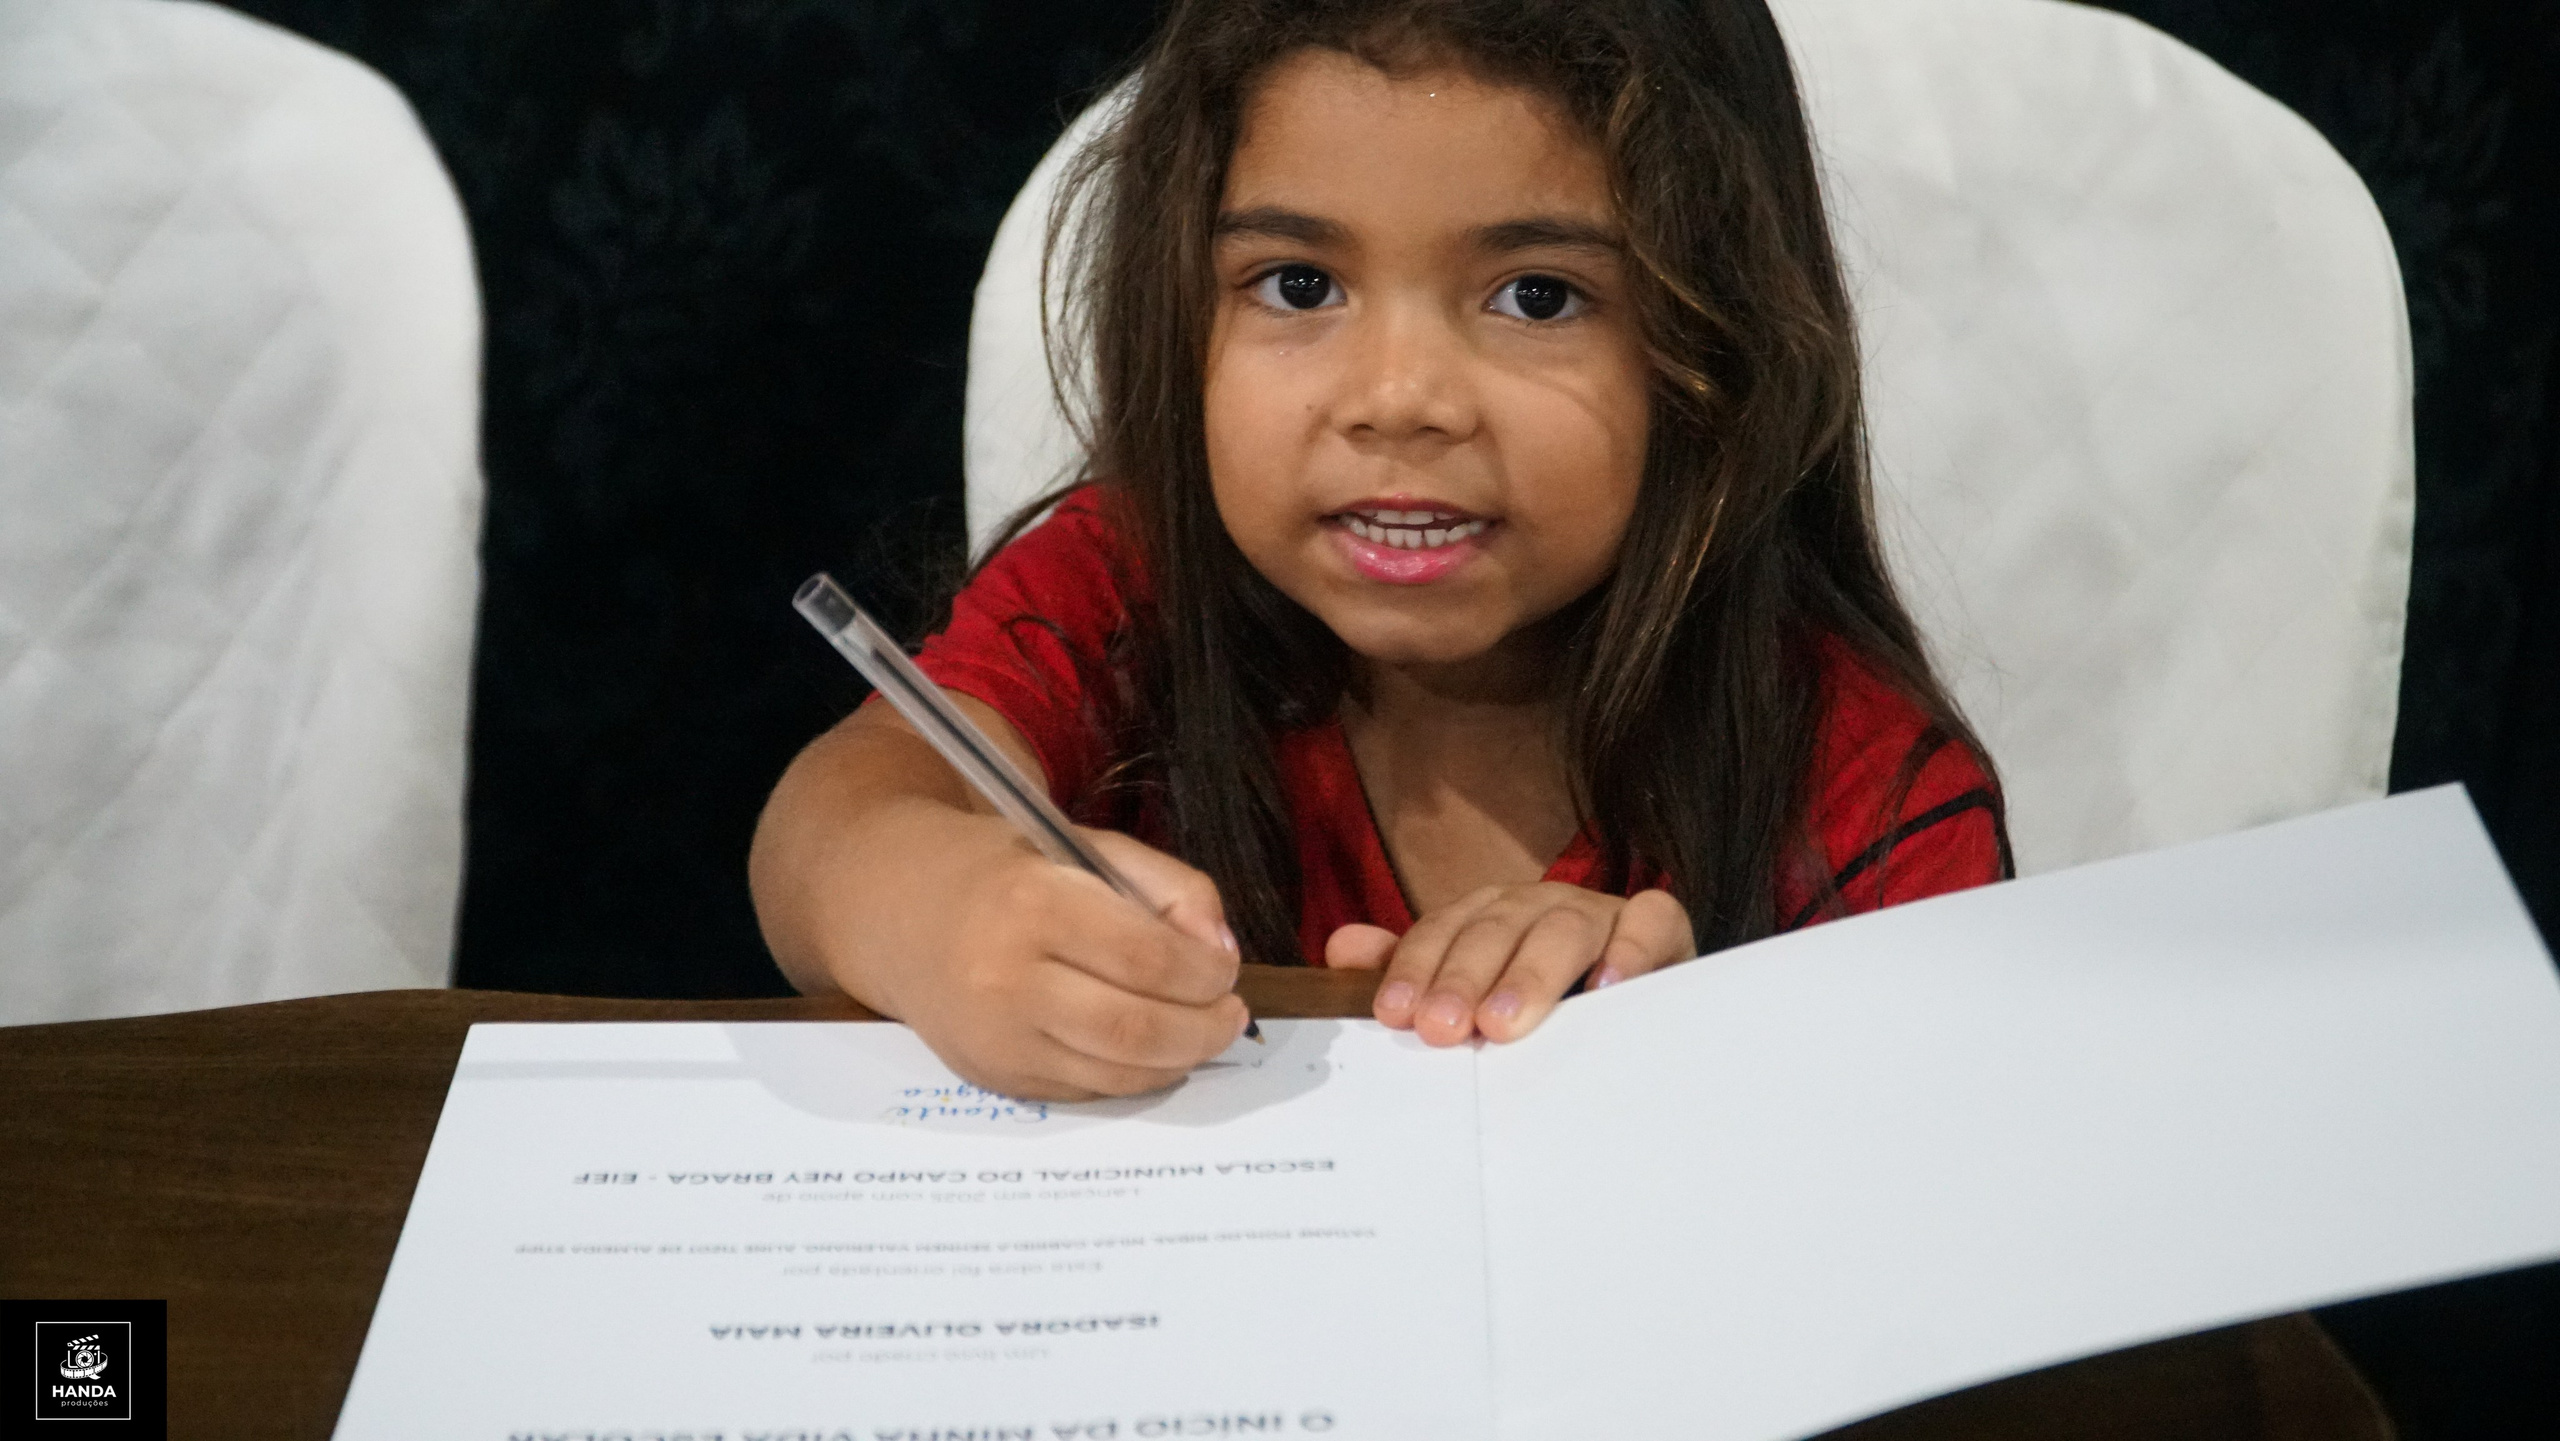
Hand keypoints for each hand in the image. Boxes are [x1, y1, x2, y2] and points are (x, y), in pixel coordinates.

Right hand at [881, 815, 1251, 1100]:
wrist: (897, 911)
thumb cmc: (1006, 872)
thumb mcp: (1088, 847)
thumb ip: (1171, 888)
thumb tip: (1222, 954)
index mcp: (1033, 903)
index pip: (1147, 958)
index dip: (1206, 974)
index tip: (1226, 971)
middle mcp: (1006, 978)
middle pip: (1136, 1028)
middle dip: (1204, 1029)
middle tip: (1231, 1016)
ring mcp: (996, 1038)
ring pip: (1116, 1073)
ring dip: (1178, 1060)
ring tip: (1200, 1033)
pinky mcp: (993, 1078)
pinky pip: (1086, 1090)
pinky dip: (1132, 1075)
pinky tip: (1147, 1047)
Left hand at [1326, 884, 1692, 1045]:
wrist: (1638, 1018)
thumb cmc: (1546, 1011)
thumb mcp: (1473, 998)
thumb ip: (1410, 972)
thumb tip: (1342, 948)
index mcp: (1491, 915)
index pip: (1444, 930)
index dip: (1417, 967)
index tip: (1396, 1012)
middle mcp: (1541, 905)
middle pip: (1497, 927)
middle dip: (1465, 977)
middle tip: (1444, 1028)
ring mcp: (1602, 911)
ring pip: (1564, 926)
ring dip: (1531, 974)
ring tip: (1505, 1022)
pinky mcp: (1661, 926)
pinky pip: (1650, 922)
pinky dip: (1628, 949)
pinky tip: (1605, 989)